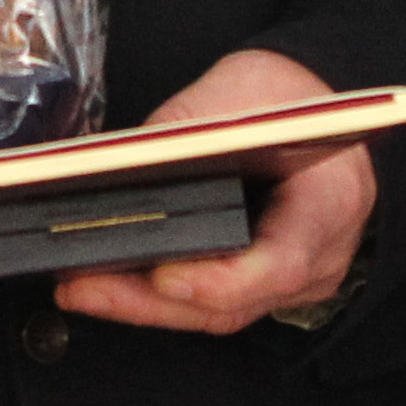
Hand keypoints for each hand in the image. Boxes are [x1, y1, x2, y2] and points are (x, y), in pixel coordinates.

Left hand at [52, 48, 375, 335]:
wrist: (317, 97)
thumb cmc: (283, 94)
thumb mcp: (232, 93)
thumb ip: (181, 136)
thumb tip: (111, 173)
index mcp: (326, 203)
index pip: (280, 264)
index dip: (219, 281)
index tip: (163, 275)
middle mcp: (320, 256)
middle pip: (234, 303)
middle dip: (149, 301)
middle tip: (82, 286)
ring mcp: (297, 280)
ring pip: (218, 312)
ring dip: (144, 304)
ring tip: (78, 285)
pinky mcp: (265, 282)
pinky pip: (215, 302)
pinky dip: (163, 295)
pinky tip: (113, 279)